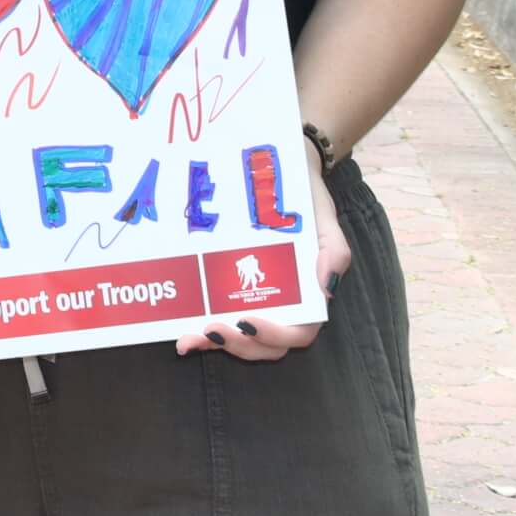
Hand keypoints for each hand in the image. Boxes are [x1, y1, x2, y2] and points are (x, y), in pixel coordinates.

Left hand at [179, 166, 353, 362]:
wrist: (276, 169)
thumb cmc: (305, 198)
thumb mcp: (324, 217)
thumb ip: (334, 250)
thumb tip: (326, 286)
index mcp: (308, 295)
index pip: (299, 332)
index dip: (274, 336)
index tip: (247, 322)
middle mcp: (283, 304)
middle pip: (265, 344)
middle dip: (239, 345)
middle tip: (212, 330)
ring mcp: (256, 300)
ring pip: (241, 339)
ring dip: (216, 344)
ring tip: (189, 340)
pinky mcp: (230, 291)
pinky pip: (221, 319)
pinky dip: (202, 332)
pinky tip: (181, 333)